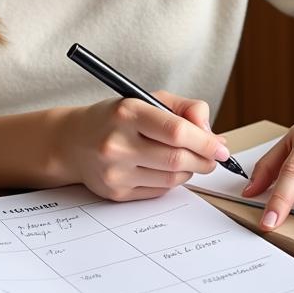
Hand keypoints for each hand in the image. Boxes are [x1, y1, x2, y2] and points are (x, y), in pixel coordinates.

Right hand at [54, 91, 231, 201]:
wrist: (72, 142)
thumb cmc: (114, 118)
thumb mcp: (146, 99)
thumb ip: (184, 108)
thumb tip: (212, 134)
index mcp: (126, 112)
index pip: (176, 131)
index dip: (205, 141)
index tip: (222, 147)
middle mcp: (117, 143)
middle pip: (177, 159)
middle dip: (204, 160)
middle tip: (213, 157)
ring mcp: (115, 172)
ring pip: (172, 179)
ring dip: (189, 171)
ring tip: (187, 159)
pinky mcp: (116, 193)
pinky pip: (159, 192)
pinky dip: (171, 182)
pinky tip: (164, 169)